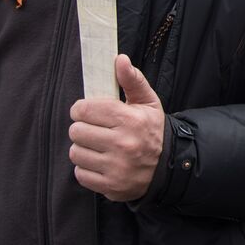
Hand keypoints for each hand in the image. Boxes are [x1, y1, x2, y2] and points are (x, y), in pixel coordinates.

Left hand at [68, 54, 164, 201]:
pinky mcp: (111, 185)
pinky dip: (87, 168)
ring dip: (83, 148)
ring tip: (98, 147)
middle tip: (95, 130)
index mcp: (130, 120)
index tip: (87, 112)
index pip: (85, 109)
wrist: (169, 167)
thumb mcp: (148, 103)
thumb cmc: (152, 130)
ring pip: (76, 152)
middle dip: (82, 129)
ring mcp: (117, 167)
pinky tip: (101, 162)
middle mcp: (123, 144)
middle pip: (76, 131)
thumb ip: (132, 80)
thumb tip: (119, 59)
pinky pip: (80, 173)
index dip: (81, 109)